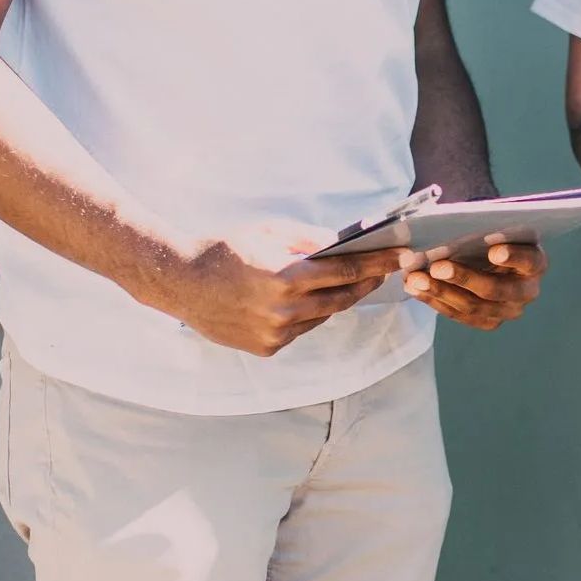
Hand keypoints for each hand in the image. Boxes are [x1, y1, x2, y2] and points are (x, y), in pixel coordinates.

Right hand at [173, 239, 394, 356]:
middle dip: (366, 283)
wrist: (181, 283)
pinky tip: (308, 302)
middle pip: (342, 298)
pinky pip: (300, 331)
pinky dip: (307, 315)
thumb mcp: (267, 231)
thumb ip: (308, 239)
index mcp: (286, 277)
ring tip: (350, 284)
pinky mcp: (267, 349)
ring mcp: (276, 334)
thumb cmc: (224, 250)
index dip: (376, 263)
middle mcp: (284, 311)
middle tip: (384, 270)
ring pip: (321, 316)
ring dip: (337, 300)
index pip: (345, 270)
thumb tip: (343, 244)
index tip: (400, 255)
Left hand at [396, 237, 546, 331]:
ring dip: (441, 292)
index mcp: (536, 261)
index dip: (513, 256)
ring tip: (415, 279)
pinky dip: (435, 301)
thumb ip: (482, 225)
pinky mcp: (489, 321)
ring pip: (474, 307)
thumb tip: (450, 224)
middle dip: (463, 278)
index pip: (529, 260)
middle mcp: (527, 291)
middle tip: (436, 267)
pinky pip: (460, 316)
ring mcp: (508, 310)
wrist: (489, 251)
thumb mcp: (493, 225)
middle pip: (495, 290)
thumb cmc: (492, 233)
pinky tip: (415, 288)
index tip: (494, 251)